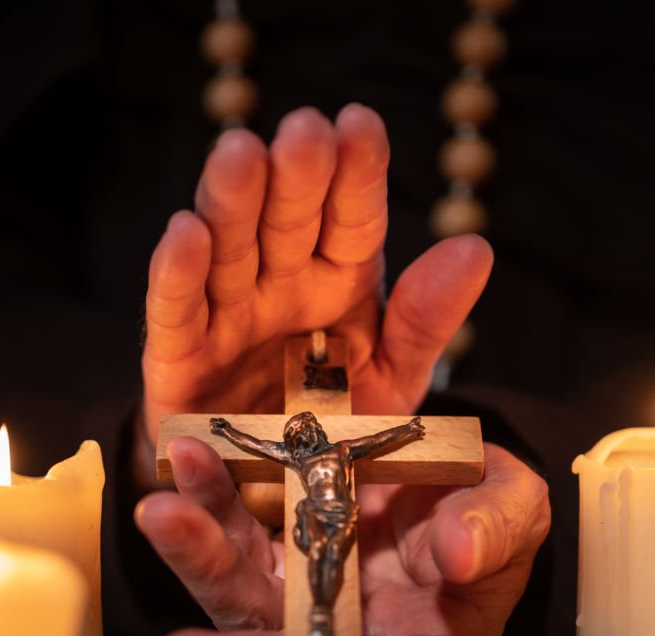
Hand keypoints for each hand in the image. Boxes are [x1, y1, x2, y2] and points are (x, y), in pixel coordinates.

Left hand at [135, 438, 549, 635]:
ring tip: (162, 516)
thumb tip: (458, 553)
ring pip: (240, 598)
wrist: (445, 470)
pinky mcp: (273, 547)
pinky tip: (187, 463)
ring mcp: (302, 594)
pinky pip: (233, 531)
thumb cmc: (489, 511)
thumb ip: (496, 532)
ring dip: (197, 562)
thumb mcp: (515, 511)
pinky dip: (209, 502)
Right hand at [141, 105, 491, 450]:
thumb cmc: (335, 426)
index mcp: (339, 280)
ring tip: (241, 155)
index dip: (356, 173)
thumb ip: (426, 321)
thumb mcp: (395, 379)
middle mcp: (282, 285)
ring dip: (232, 203)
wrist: (275, 490)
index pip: (352, 216)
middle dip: (295, 176)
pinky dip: (178, 277)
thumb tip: (475, 249)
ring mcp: (228, 315)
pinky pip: (179, 313)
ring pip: (229, 250)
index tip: (360, 126)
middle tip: (303, 132)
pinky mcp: (180, 356)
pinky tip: (187, 234)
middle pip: (287, 220)